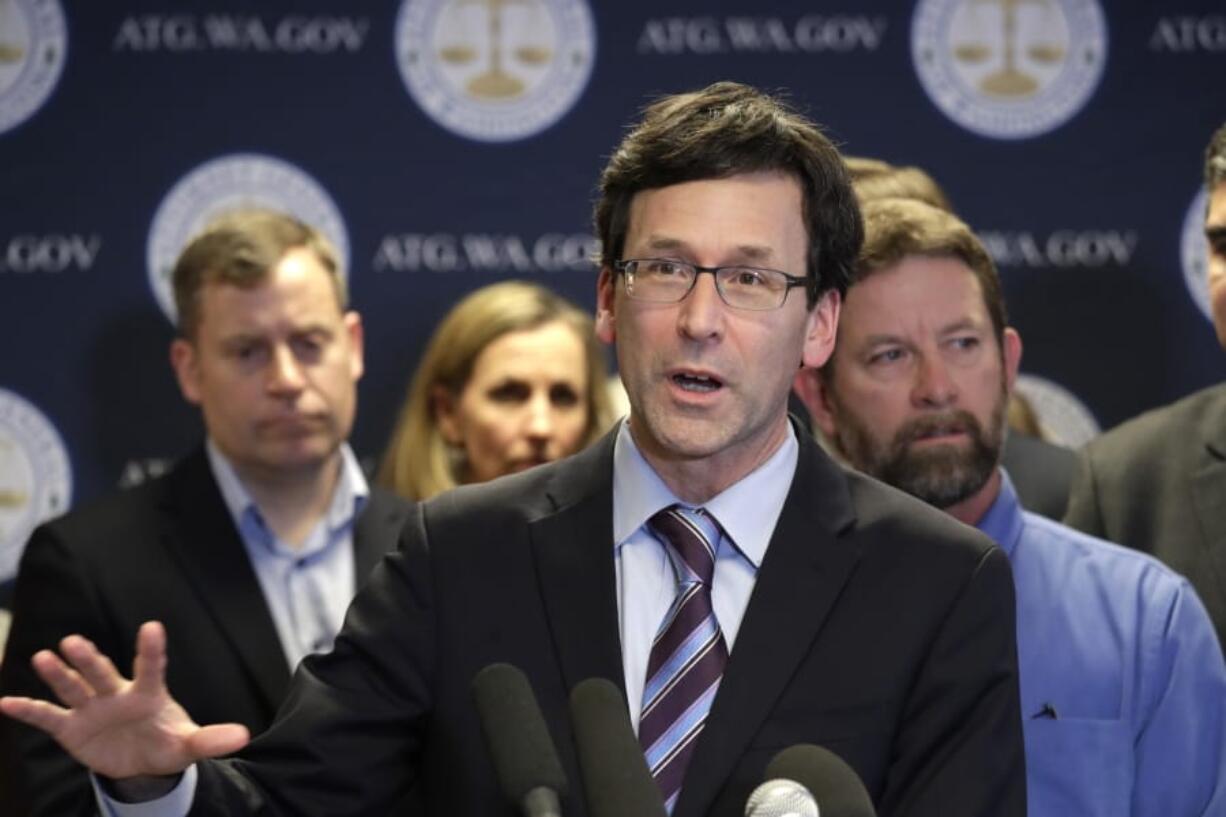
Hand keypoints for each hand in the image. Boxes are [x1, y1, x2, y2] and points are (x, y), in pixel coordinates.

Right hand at [0, 620, 249, 781]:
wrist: (142, 762)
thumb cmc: (167, 743)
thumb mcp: (189, 745)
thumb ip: (211, 740)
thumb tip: (244, 737)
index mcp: (149, 694)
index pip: (151, 668)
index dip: (152, 650)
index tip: (152, 627)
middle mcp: (117, 694)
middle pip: (102, 672)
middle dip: (89, 659)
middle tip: (74, 642)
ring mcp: (92, 709)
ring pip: (73, 687)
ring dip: (58, 674)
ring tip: (43, 657)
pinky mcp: (71, 728)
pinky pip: (46, 717)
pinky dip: (27, 710)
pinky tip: (5, 702)